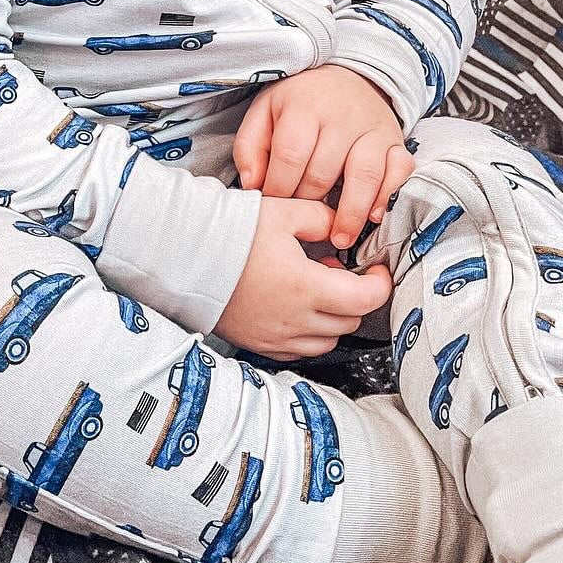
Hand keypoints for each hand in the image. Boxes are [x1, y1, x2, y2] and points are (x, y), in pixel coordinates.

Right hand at [216, 196, 392, 357]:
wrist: (183, 255)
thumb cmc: (228, 234)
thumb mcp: (282, 212)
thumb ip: (321, 217)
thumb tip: (340, 225)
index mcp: (307, 287)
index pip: (367, 299)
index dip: (380, 283)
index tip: (375, 270)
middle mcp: (295, 320)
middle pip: (350, 321)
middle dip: (354, 297)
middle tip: (339, 271)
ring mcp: (276, 336)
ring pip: (327, 341)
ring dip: (332, 319)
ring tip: (315, 290)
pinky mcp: (259, 344)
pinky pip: (299, 350)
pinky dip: (307, 334)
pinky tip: (295, 309)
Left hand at [233, 65, 414, 248]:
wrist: (346, 75)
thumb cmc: (300, 102)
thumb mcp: (265, 112)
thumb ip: (250, 146)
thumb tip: (251, 185)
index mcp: (304, 106)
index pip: (290, 155)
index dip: (279, 187)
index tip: (274, 205)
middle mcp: (341, 117)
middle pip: (324, 170)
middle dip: (309, 202)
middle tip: (301, 220)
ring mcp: (372, 129)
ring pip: (364, 175)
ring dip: (351, 212)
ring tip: (339, 238)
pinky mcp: (396, 141)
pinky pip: (400, 170)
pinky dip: (389, 195)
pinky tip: (374, 216)